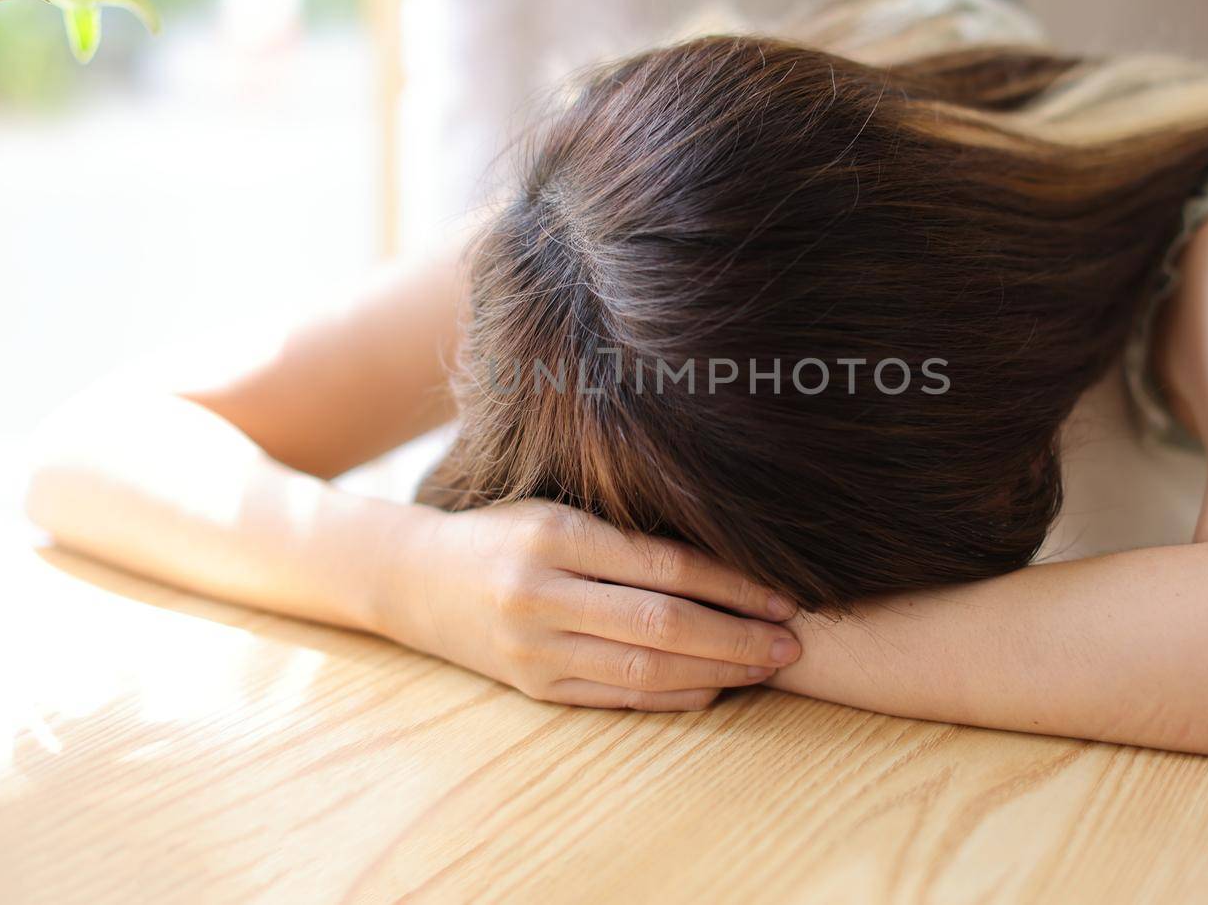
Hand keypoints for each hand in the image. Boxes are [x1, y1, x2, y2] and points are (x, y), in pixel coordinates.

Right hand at [382, 499, 800, 710]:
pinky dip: (674, 695)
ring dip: (717, 671)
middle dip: (738, 637)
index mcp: (554, 535)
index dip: (732, 584)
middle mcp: (540, 594)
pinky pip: (618, 697)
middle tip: (793, 642)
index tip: (782, 594)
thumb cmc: (505, 532)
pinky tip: (715, 688)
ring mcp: (534, 648)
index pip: (664, 565)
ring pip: (645, 668)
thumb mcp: (557, 510)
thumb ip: (627, 531)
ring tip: (767, 667)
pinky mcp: (533, 688)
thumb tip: (729, 554)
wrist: (414, 580)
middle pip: (662, 623)